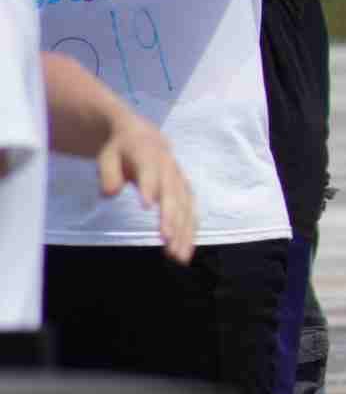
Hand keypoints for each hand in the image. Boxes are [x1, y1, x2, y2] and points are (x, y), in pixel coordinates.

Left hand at [97, 114, 195, 263]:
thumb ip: (108, 173)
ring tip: (178, 256)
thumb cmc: (120, 150)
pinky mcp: (185, 191)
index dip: (149, 187)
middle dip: (171, 218)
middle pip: (172, 194)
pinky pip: (191, 212)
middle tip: (167, 240)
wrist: (142, 136)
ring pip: (185, 207)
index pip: (150, 171)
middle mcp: (169, 168)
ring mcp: (180, 180)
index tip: (147, 207)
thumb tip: (110, 194)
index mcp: (149, 154)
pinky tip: (186, 250)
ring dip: (184, 231)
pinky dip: (190, 231)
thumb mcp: (106, 155)